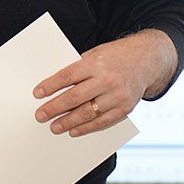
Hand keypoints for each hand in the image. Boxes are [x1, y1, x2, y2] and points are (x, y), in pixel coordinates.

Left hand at [33, 30, 175, 136]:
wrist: (146, 59)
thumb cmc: (115, 56)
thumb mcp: (95, 53)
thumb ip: (79, 68)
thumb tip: (56, 85)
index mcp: (96, 63)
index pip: (67, 76)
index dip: (50, 86)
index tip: (37, 94)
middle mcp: (107, 80)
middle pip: (75, 97)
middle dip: (55, 108)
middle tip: (41, 115)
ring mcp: (117, 95)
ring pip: (88, 113)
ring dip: (68, 122)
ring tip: (55, 127)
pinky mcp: (125, 108)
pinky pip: (103, 121)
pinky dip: (87, 128)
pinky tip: (74, 130)